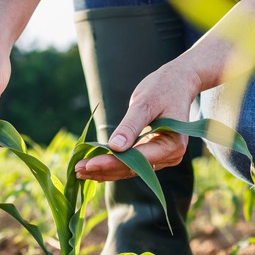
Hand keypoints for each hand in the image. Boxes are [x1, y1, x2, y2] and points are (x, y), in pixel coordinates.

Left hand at [74, 61, 201, 180]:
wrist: (177, 83)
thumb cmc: (163, 88)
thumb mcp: (145, 103)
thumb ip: (130, 126)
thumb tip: (114, 147)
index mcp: (172, 144)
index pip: (138, 159)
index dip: (112, 163)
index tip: (89, 164)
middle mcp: (170, 156)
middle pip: (132, 169)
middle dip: (104, 169)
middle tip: (77, 169)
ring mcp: (162, 158)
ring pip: (129, 170)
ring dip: (104, 171)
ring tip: (79, 171)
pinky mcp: (153, 155)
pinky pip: (131, 164)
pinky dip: (112, 165)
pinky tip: (92, 167)